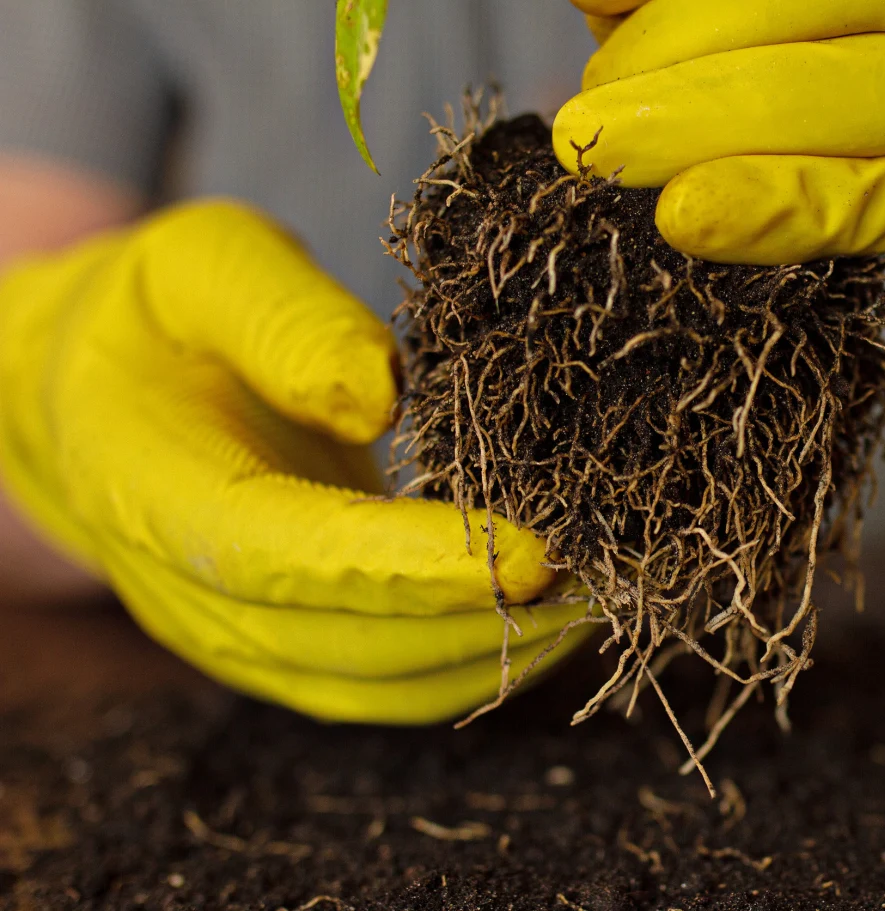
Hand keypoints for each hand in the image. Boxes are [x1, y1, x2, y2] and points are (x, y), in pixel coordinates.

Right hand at [0, 200, 587, 722]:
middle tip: (609, 574)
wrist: (91, 398)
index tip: (532, 555)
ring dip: (498, 655)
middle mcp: (193, 593)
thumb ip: (282, 321)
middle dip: (487, 620)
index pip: (289, 556)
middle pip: (351, 645)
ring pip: (381, 687)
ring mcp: (239, 637)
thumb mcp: (205, 265)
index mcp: (156, 491)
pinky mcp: (285, 649)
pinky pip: (387, 686)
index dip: (411, 569)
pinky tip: (550, 617)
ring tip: (604, 598)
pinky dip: (476, 662)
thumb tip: (375, 394)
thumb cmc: (156, 316)